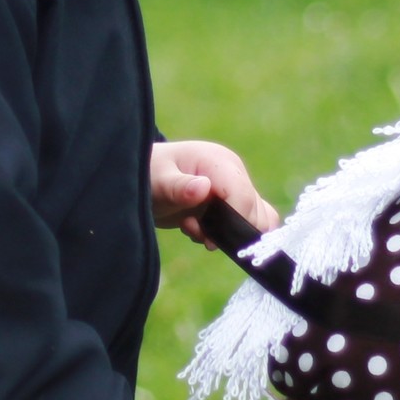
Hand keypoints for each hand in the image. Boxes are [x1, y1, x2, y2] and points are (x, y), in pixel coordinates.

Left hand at [151, 139, 279, 246]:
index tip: (208, 237)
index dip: (234, 220)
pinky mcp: (231, 205)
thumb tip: (204, 188)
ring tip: (192, 227)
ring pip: (255, 220)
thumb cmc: (148, 174)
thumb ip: (179, 187)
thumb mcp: (158, 181)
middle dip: (227, 229)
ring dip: (226, 233)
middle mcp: (233, 174)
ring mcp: (234, 189)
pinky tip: (196, 229)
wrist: (144, 179)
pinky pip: (243, 225)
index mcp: (219, 162)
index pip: (244, 195)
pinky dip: (224, 235)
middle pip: (255, 211)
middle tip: (191, 227)